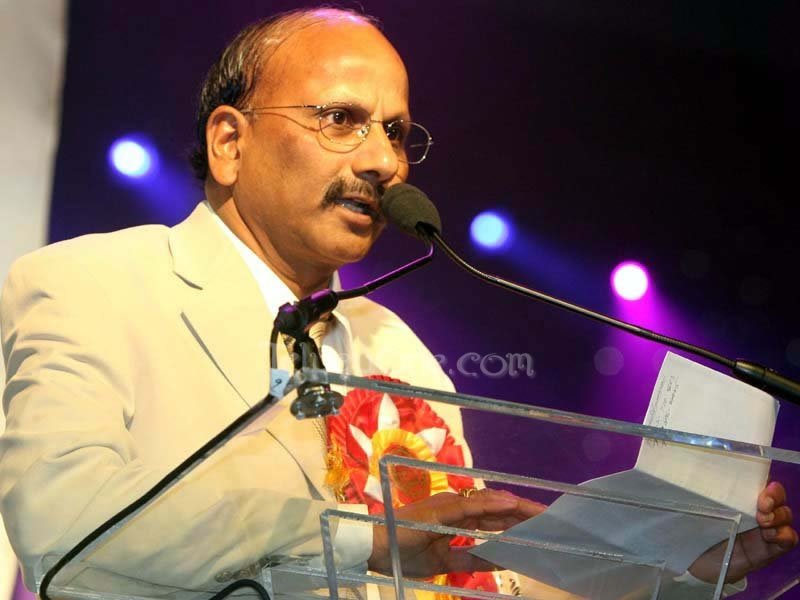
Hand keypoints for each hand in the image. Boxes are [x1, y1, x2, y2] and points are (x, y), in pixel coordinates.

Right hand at [368, 489, 544, 576]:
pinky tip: (512, 506)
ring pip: (490, 503)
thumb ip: (472, 557)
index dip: (517, 519)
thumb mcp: (446, 560)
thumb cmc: (405, 552)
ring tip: (540, 511)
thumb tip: (501, 559)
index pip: (494, 517)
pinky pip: (471, 506)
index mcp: (457, 517)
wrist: (375, 549)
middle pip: (497, 508)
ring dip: (516, 507)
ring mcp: (449, 505)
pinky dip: (493, 505)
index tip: (541, 525)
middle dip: (525, 512)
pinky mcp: (441, 510)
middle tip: (551, 517)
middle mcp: (456, 506)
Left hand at [689, 481, 797, 582]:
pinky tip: (771, 536)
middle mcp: (756, 510)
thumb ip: (698, 495)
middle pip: (777, 496)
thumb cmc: (697, 529)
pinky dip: (784, 535)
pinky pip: (788, 539)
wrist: (699, 564)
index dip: (763, 483)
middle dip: (774, 498)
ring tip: (764, 523)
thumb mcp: (695, 509)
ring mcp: (766, 529)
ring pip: (785, 515)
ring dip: (779, 516)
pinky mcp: (770, 549)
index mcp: (739, 496)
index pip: (759, 481)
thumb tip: (688, 479)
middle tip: (762, 507)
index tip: (760, 491)